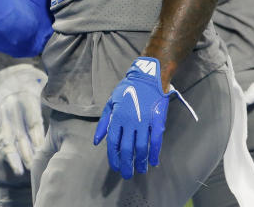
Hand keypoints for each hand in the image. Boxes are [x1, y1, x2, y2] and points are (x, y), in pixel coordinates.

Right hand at [0, 63, 47, 174]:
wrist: (10, 73)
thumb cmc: (34, 82)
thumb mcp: (45, 86)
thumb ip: (57, 100)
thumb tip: (78, 113)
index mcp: (26, 98)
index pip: (33, 121)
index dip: (38, 138)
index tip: (43, 151)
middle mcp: (13, 108)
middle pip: (19, 132)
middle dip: (26, 151)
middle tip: (35, 166)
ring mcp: (4, 115)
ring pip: (7, 138)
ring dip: (14, 156)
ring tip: (21, 171)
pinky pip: (3, 140)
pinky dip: (9, 154)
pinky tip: (16, 167)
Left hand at [94, 57, 194, 178]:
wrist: (147, 79)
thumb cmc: (127, 91)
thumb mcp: (111, 103)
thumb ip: (104, 123)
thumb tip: (96, 141)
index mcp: (117, 117)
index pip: (113, 143)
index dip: (114, 157)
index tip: (116, 167)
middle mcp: (129, 121)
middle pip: (126, 149)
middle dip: (126, 164)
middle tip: (127, 174)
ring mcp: (144, 122)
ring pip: (141, 147)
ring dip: (140, 162)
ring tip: (140, 170)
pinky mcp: (157, 121)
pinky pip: (156, 141)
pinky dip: (154, 153)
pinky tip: (153, 162)